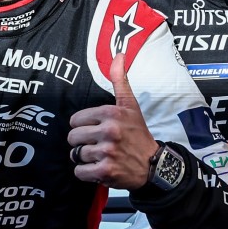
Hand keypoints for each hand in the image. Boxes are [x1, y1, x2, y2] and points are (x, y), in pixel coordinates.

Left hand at [68, 55, 157, 188]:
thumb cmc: (138, 134)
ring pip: (76, 155)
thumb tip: (119, 55)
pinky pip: (80, 172)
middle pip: (73, 137)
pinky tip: (99, 168)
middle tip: (97, 144)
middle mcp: (109, 131)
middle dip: (82, 143)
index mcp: (111, 114)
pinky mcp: (105, 171)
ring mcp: (107, 152)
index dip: (84, 126)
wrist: (154, 165)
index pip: (76, 120)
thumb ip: (120, 80)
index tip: (96, 130)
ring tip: (100, 156)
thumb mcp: (130, 106)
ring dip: (85, 158)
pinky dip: (86, 173)